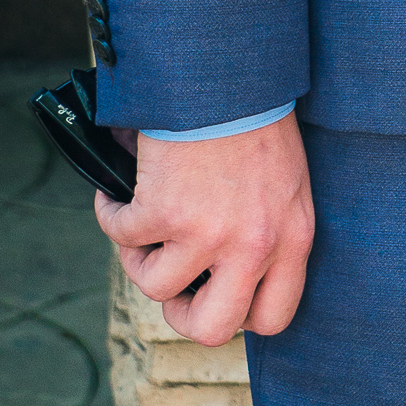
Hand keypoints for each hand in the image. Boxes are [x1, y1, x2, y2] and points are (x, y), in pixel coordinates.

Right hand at [96, 117, 314, 345]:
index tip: (219, 292)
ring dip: (141, 257)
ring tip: (145, 224)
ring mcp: (207, 233)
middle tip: (174, 283)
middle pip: (212, 329)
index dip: (239, 315)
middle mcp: (254, 246)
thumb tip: (230, 275)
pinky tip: (118, 195)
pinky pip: (121, 236)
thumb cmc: (258, 123)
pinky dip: (112, 215)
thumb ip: (272, 234)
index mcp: (294, 240)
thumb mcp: (288, 186)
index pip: (274, 317)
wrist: (228, 76)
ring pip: (155, 286)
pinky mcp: (163, 211)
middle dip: (183, 314)